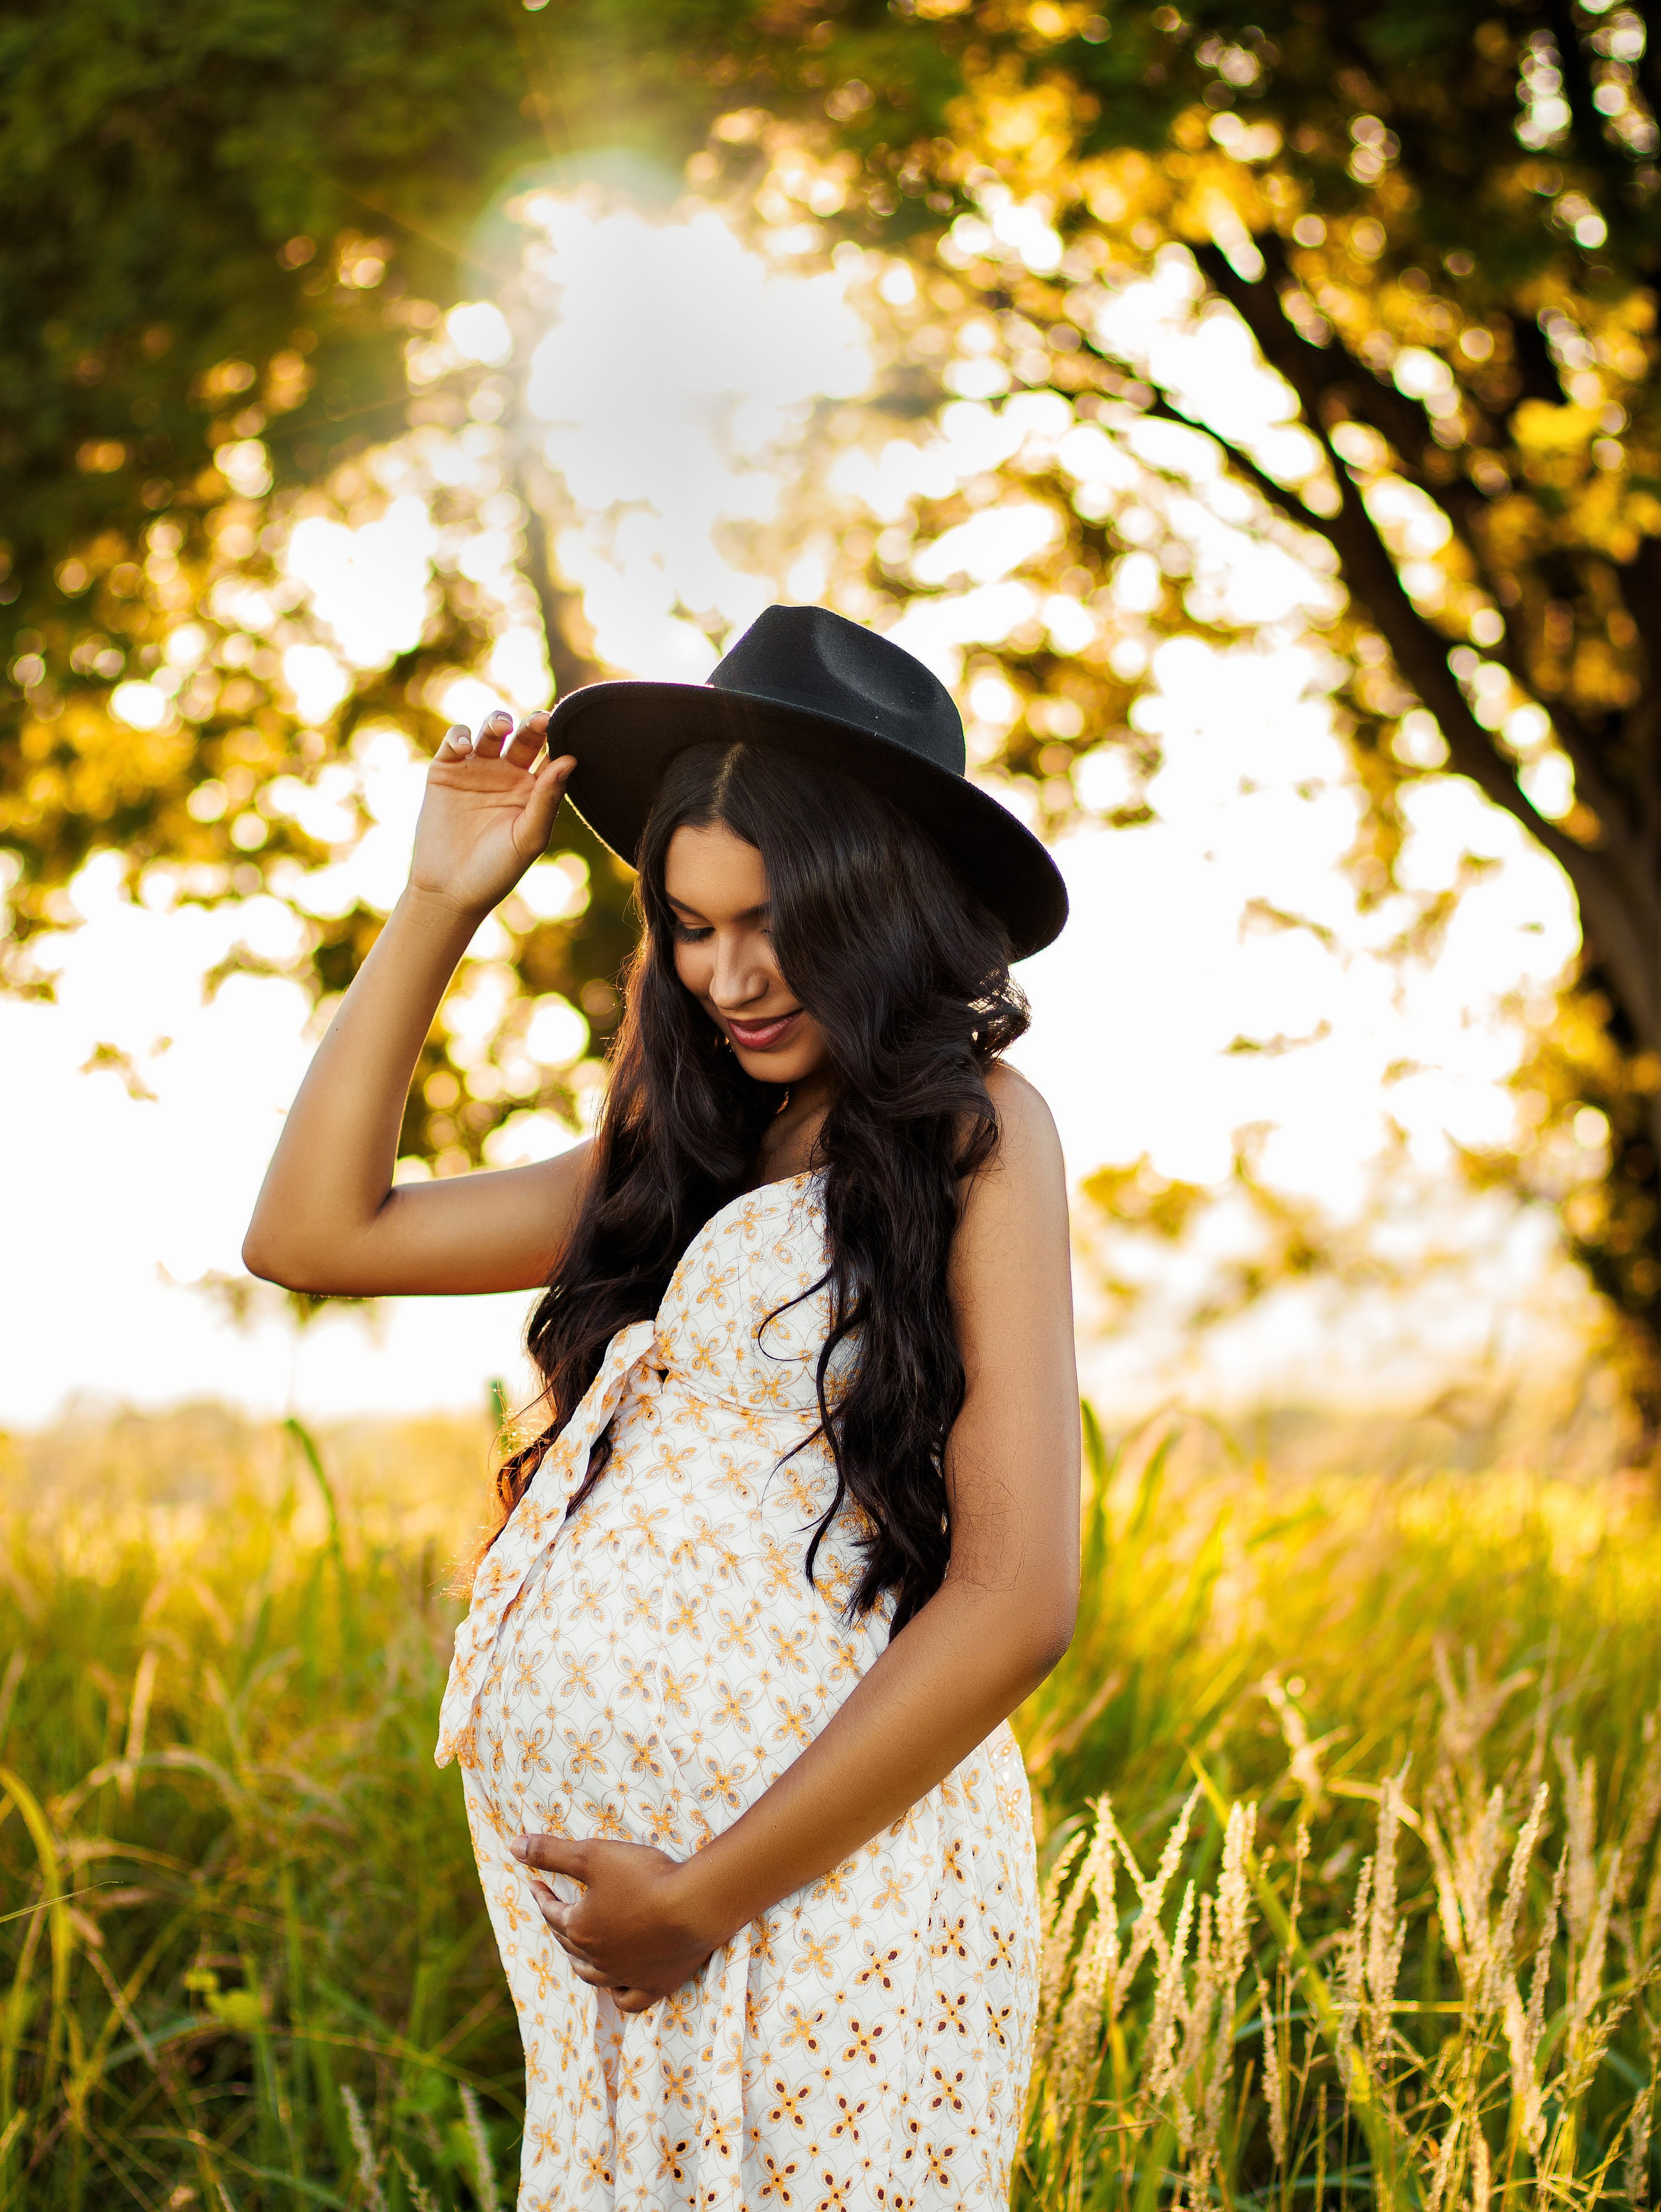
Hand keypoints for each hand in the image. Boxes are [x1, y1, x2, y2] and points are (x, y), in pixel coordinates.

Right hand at [408, 709, 575, 919]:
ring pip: (490, 732)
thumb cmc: (496, 871)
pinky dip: (461, 736)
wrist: (449, 890)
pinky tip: (467, 747)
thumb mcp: (528, 837)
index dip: (559, 740)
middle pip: (524, 738)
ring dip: (497, 722)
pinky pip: (455, 742)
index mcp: (533, 791)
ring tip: (502, 727)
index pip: (551, 756)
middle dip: (533, 725)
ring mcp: (476, 771)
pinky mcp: (445, 771)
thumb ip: (547, 799)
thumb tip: (570, 760)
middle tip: (542, 721)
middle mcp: (507, 776)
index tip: (566, 730)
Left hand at [511, 1832, 721, 2012]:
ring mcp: (626, 1976)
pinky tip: (615, 1983)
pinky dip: (616, 1993)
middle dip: (558, 1924)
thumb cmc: (644, 1876)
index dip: (542, 1895)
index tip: (534, 1882)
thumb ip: (552, 1852)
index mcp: (580, 1929)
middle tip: (556, 1907)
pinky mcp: (654, 1985)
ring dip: (579, 1960)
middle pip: (570, 1943)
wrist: (695, 1905)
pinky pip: (627, 2000)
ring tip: (578, 1946)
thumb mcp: (593, 1855)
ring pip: (592, 1975)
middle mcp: (598, 1959)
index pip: (552, 1912)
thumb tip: (514, 1845)